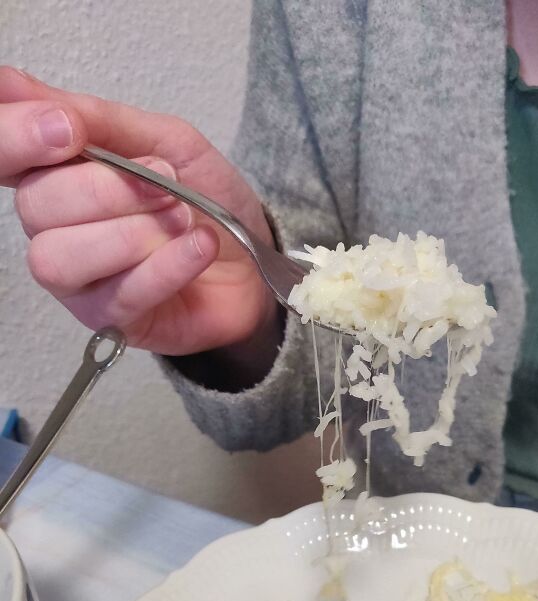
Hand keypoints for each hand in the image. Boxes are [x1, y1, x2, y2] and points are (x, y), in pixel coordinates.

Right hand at [1, 66, 280, 370]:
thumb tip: (12, 82)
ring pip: (60, 258)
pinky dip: (167, 265)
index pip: (3, 157)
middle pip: (37, 207)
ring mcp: (77, 282)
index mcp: (55, 177)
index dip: (18, 138)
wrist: (254, 262)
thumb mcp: (164, 141)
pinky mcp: (110, 321)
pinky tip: (199, 247)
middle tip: (167, 183)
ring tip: (183, 219)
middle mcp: (52, 230)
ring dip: (131, 233)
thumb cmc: (206, 203)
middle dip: (109, 189)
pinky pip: (120, 293)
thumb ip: (96, 118)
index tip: (68, 130)